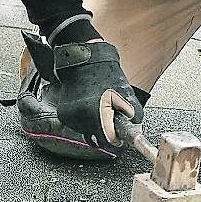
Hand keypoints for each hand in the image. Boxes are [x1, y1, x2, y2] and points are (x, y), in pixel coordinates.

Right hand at [23, 33, 140, 152]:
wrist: (83, 61)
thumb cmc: (104, 73)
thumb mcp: (125, 92)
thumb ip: (133, 114)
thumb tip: (136, 128)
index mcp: (95, 112)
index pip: (108, 140)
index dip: (117, 140)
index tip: (120, 138)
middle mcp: (80, 117)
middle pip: (97, 138)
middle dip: (107, 132)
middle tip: (112, 119)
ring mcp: (70, 116)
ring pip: (88, 133)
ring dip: (96, 127)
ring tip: (100, 108)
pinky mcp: (64, 114)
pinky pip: (79, 125)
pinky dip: (86, 121)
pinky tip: (90, 107)